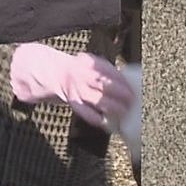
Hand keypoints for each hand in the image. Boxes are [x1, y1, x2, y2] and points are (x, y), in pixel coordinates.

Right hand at [10, 43, 134, 128]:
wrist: (51, 72)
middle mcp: (83, 76)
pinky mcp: (73, 102)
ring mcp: (77, 90)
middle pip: (106, 86)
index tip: (134, 87)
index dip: (123, 81)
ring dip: (113, 107)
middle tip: (133, 100)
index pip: (110, 72)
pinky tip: (106, 122)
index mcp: (90, 64)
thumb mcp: (90, 63)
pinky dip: (96, 118)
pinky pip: (85, 112)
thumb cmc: (77, 69)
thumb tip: (127, 82)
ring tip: (124, 111)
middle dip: (121, 94)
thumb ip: (105, 71)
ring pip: (97, 100)